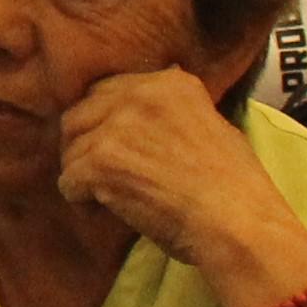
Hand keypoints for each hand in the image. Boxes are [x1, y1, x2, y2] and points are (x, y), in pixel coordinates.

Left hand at [53, 66, 300, 280]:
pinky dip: (81, 200)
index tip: (117, 149)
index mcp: (170, 83)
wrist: (238, 223)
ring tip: (109, 196)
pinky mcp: (101, 161)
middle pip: (80, 114)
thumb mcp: (213, 127)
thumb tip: (153, 102)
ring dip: (83, 174)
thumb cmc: (234, 188)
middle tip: (102, 174)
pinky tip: (106, 210)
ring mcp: (117, 127)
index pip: (109, 91)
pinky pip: (68, 181)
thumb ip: (175, 111)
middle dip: (85, 145)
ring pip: (71, 149)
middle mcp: (141, 94)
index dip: (105, 122)